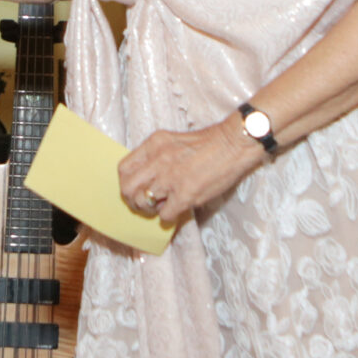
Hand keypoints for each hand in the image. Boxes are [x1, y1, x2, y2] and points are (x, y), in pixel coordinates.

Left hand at [115, 116, 262, 227]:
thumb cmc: (208, 144)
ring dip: (151, 210)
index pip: (123, 168)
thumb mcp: (174, 141)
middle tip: (145, 205)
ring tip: (163, 207)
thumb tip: (146, 180)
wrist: (234, 145)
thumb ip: (157, 157)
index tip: (135, 189)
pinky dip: (169, 216)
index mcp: (154, 144)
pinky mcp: (185, 194)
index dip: (126, 183)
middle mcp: (158, 160)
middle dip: (133, 201)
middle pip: (128, 188)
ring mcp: (171, 178)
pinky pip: (165, 214)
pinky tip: (178, 210)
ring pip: (144, 203)